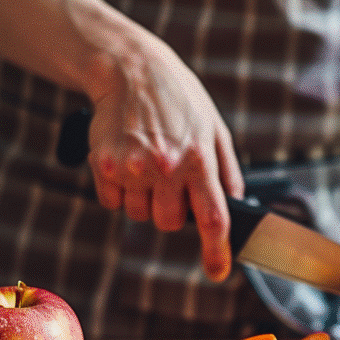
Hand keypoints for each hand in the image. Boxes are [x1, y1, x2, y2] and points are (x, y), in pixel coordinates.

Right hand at [86, 33, 243, 281]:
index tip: (218, 271)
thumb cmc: (179, 100)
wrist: (130, 68)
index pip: (213, 219)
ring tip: (147, 164)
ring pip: (139, 215)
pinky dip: (118, 191)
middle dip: (172, 212)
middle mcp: (166, 166)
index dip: (217, 251)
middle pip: (169, 224)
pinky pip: (111, 202)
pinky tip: (125, 162)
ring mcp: (132, 166)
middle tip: (169, 182)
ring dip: (144, 200)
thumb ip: (228, 172)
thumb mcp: (215, 129)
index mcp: (200, 159)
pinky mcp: (103, 164)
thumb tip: (236, 209)